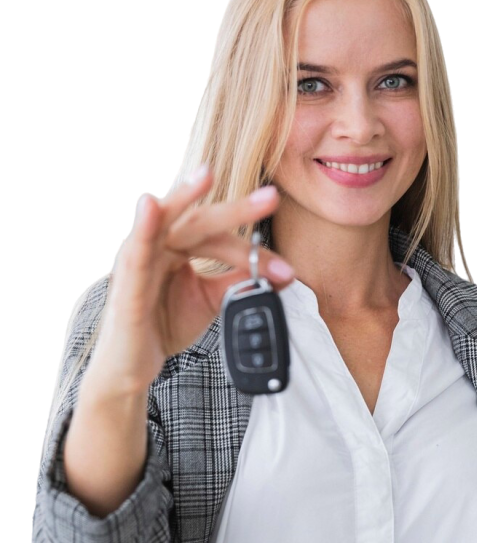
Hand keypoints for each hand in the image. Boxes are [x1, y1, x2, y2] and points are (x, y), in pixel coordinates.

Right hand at [88, 169, 289, 393]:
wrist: (131, 366)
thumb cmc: (162, 324)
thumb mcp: (210, 299)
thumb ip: (239, 281)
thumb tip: (282, 273)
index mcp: (176, 244)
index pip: (219, 237)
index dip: (253, 251)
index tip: (285, 271)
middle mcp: (156, 244)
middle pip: (198, 220)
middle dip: (235, 210)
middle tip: (272, 197)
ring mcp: (137, 260)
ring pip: (164, 223)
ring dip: (184, 197)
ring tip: (206, 175)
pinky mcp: (124, 284)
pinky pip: (134, 253)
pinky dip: (142, 228)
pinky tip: (149, 207)